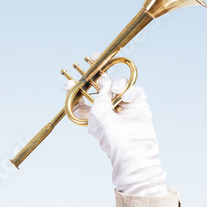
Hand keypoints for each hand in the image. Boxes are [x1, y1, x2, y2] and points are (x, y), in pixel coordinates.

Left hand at [64, 67, 167, 196]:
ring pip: (119, 84)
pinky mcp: (138, 105)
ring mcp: (123, 105)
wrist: (132, 149)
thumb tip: (106, 80)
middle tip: (94, 58)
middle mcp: (107, 108)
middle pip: (101, 85)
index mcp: (92, 114)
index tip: (69, 80)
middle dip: (98, 72)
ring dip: (117, 84)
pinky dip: (131, 92)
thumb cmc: (110, 136)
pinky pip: (135, 90)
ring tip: (117, 91)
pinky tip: (127, 99)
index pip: (82, 98)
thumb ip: (100, 95)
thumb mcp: (97, 113)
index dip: (75, 88)